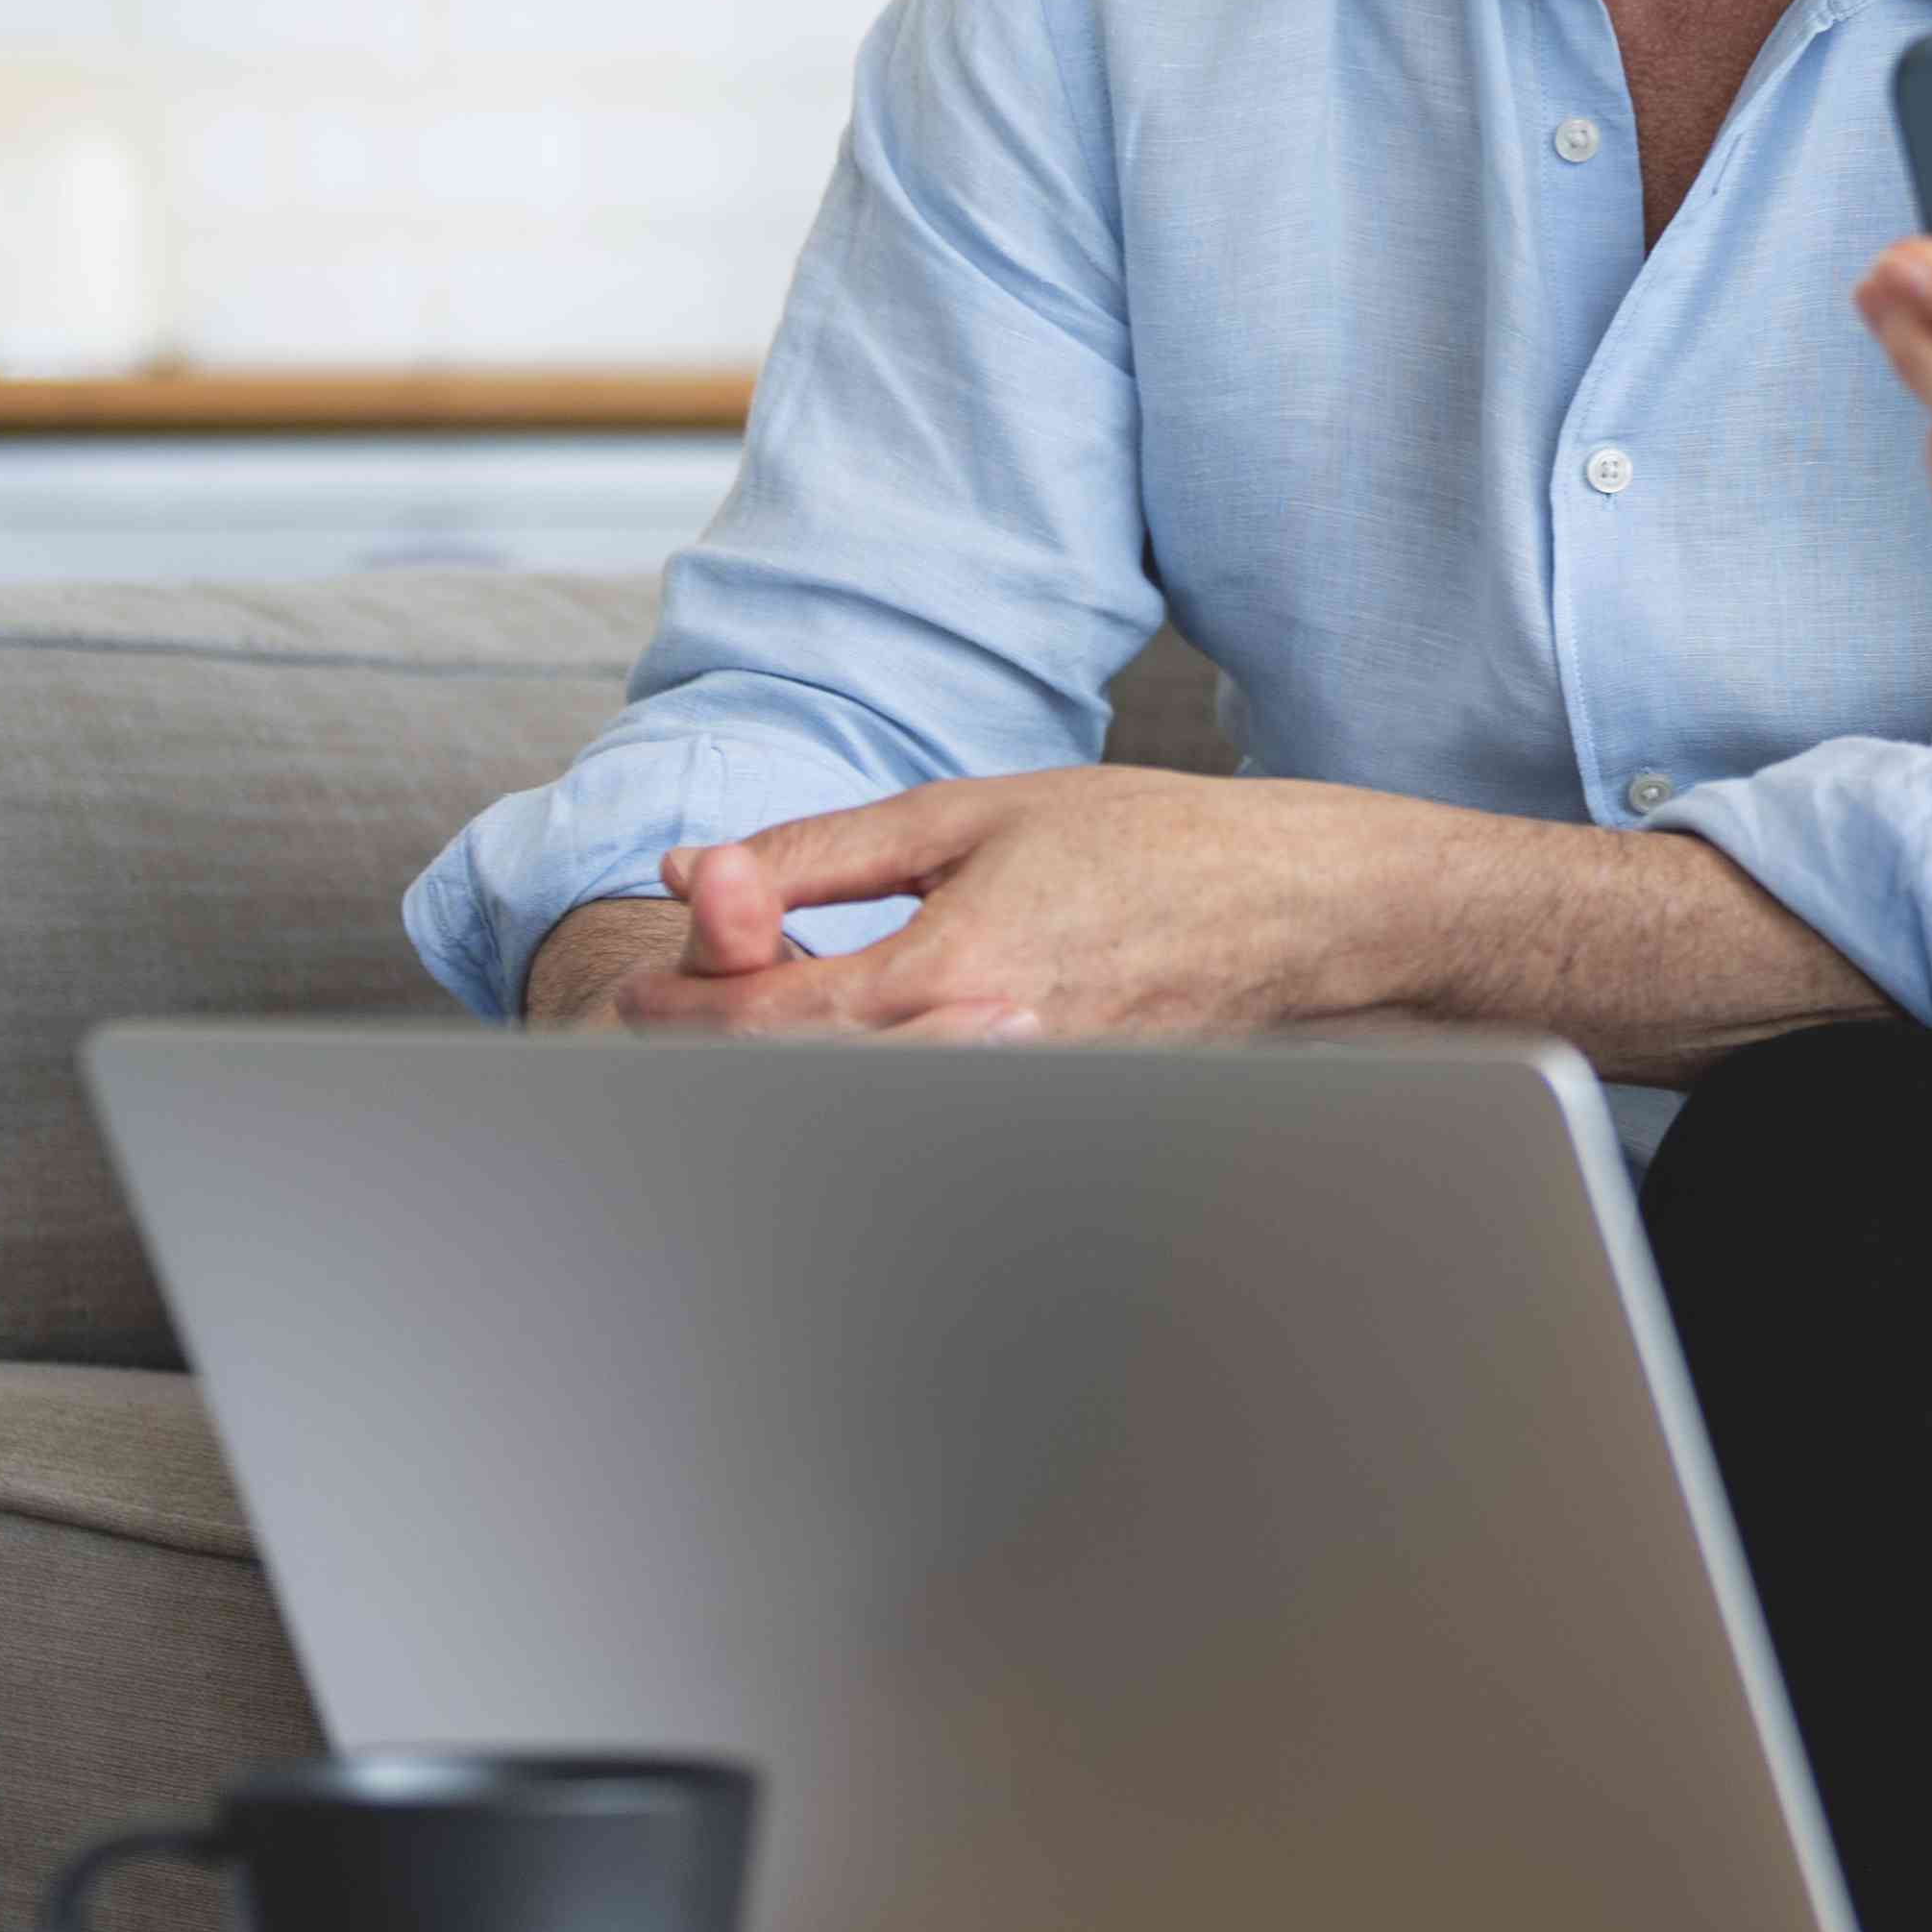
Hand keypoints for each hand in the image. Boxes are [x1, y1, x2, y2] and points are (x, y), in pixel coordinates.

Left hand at [602, 768, 1424, 1041]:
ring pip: (852, 1108)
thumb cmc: (1144, 842)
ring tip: (773, 1010)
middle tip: (685, 1001)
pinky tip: (863, 1037)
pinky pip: (924, 1112)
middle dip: (719, 1047)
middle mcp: (983, 1056)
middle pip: (791, 1086)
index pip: (763, 1021)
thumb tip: (694, 870)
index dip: (680, 1005)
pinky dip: (866, 1081)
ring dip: (790, 1067)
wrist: (1293, 905)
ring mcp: (1023, 1100)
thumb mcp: (966, 815)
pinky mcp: (1052, 1115)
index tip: (639, 986)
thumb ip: (819, 851)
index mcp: (954, 973)